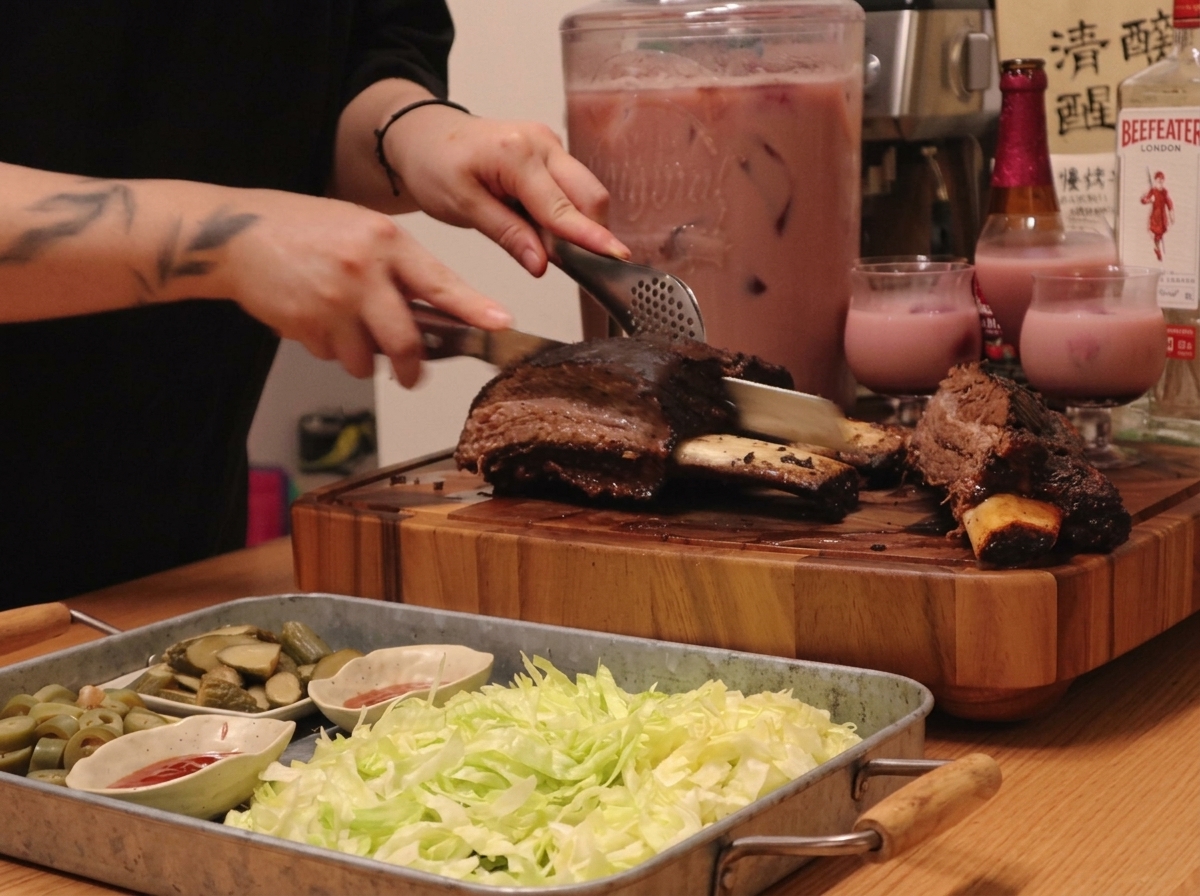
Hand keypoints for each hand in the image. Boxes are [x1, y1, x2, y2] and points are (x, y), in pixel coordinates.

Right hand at [215, 187, 511, 385]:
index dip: (473, 309)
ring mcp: (333, 302)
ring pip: (367, 359)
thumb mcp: (364, 230)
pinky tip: (318, 319)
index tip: (500, 325)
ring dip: (365, 358)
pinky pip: (333, 356)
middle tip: (414, 376)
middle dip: (414, 369)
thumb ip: (400, 267)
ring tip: (348, 330)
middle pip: (406, 341)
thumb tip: (439, 312)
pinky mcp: (306, 325)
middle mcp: (363, 272)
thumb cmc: (305, 229)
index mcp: (386, 242)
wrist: (236, 236)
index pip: (441, 284)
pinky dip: (333, 349)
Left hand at [381, 105, 629, 274]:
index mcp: (516, 153)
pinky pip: (573, 190)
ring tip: (544, 245)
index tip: (615, 258)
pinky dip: (566, 215)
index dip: (589, 237)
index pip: (561, 207)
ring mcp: (550, 146)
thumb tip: (543, 264)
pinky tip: (542, 229)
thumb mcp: (462, 207)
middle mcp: (542, 142)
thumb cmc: (435, 165)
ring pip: (586, 193)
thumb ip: (507, 234)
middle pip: (590, 195)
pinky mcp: (553, 154)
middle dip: (590, 232)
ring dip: (577, 226)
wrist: (425, 137)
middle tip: (574, 266)